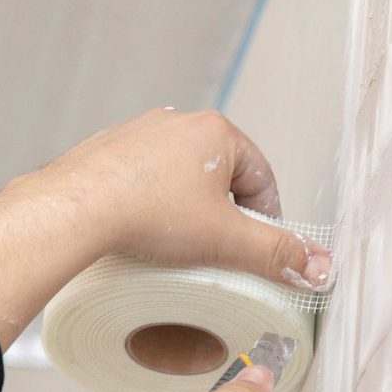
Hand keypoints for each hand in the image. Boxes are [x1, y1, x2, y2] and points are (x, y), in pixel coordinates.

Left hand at [0, 108, 331, 349]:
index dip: (266, 219)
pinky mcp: (107, 152)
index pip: (262, 178)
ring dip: (187, 210)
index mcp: (216, 132)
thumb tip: (318, 268)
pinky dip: (150, 205)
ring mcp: (139, 135)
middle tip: (217, 252)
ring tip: (177, 247)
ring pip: (181, 179)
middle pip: (222, 178)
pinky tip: (143, 232)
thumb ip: (277, 255)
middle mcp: (178, 123)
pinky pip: (144, 181)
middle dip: (224, 215)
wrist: (72, 210)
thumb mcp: (226, 240)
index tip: (256, 250)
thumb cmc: (145, 214)